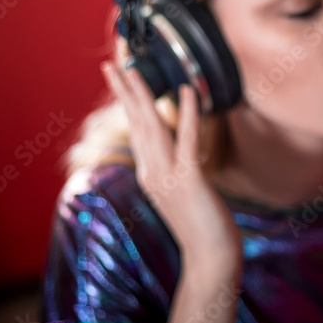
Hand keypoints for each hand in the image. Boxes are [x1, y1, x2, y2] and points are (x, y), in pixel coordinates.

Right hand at [102, 61, 241, 275]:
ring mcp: (168, 176)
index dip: (128, 102)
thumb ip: (176, 171)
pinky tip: (186, 90)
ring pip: (151, 128)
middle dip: (123, 92)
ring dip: (142, 95)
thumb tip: (178, 153)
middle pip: (136, 124)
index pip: (136, 131)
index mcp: (150, 174)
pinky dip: (186, 113)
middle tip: (111, 63)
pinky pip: (187, 140)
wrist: (211, 259)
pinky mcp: (189, 180)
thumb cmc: (203, 227)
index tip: (120, 78)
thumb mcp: (183, 194)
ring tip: (133, 68)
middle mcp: (152, 172)